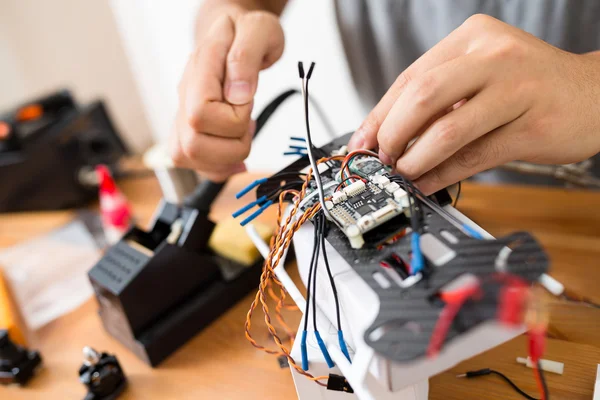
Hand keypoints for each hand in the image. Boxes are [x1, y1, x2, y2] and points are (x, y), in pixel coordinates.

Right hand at [170, 7, 283, 181]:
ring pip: (188, 158)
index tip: (247, 101)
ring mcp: (183, 116)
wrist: (232, 33)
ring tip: (241, 132)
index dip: (233, 118)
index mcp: (198, 71)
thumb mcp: (258, 30)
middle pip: (192, 145)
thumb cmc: (245, 32)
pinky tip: (235, 152)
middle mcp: (183, 97)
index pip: (200, 114)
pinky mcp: (189, 131)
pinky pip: (194, 164)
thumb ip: (246, 56)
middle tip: (248, 121)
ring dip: (226, 156)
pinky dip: (219, 166)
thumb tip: (238, 95)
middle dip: (232, 144)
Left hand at [349, 14, 599, 193]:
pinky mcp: (532, 126)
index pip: (410, 77)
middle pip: (422, 96)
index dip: (379, 115)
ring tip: (403, 174)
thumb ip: (438, 98)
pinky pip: (474, 156)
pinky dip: (443, 174)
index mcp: (472, 38)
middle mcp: (494, 56)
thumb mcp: (481, 74)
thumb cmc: (529, 86)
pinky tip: (428, 184)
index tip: (362, 142)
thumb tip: (385, 135)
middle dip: (392, 134)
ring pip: (447, 130)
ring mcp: (516, 90)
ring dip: (415, 160)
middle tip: (382, 158)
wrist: (594, 94)